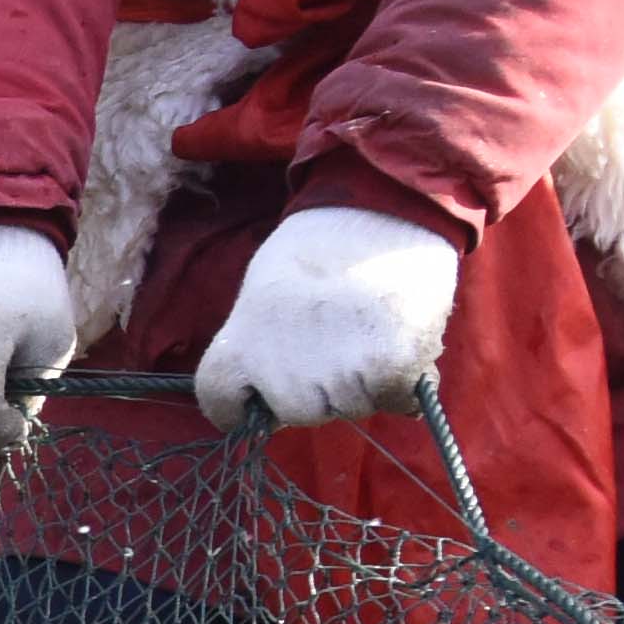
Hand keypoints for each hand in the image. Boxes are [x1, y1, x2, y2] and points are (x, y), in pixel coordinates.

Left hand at [198, 203, 466, 434]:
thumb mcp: (263, 293)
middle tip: (339, 340)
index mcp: (240, 348)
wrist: (381, 211)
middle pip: (301, 412)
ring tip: (370, 327)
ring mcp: (337, 378)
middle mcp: (282, 374)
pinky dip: (405, 382)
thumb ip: (262, 344)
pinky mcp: (389, 372)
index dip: (239, 408)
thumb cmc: (320, 246)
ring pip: (352, 407)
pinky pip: (397, 400)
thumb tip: (273, 387)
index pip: (219, 402)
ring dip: (365, 382)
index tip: (256, 402)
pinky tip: (402, 339)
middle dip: (320, 390)